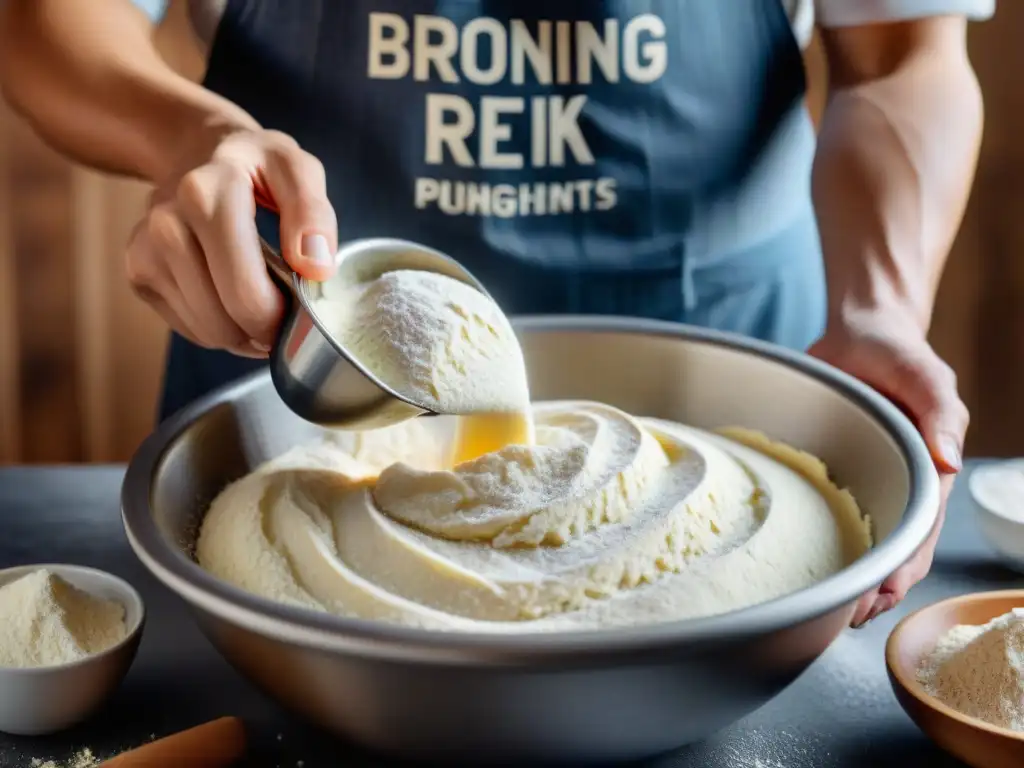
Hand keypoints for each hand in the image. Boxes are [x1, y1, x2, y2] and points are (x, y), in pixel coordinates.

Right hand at [125, 118, 337, 356]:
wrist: (196, 152)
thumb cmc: (255, 165)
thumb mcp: (295, 170)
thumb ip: (313, 214)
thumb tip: (316, 267)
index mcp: (206, 196)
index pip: (245, 292)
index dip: (279, 318)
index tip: (299, 310)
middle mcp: (165, 225)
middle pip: (224, 321)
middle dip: (262, 330)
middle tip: (285, 312)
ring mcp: (145, 252)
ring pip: (207, 332)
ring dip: (242, 332)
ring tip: (261, 299)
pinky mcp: (138, 274)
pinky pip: (189, 329)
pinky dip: (218, 326)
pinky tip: (231, 297)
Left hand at [808, 307, 967, 627]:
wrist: (860, 334)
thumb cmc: (899, 353)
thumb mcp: (926, 376)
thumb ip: (941, 414)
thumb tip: (950, 461)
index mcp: (928, 469)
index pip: (921, 528)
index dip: (905, 562)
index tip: (883, 589)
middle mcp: (900, 482)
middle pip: (894, 547)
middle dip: (876, 586)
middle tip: (846, 615)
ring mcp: (867, 480)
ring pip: (863, 540)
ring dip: (851, 576)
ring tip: (826, 609)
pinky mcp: (835, 474)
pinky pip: (831, 514)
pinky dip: (824, 544)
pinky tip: (804, 568)